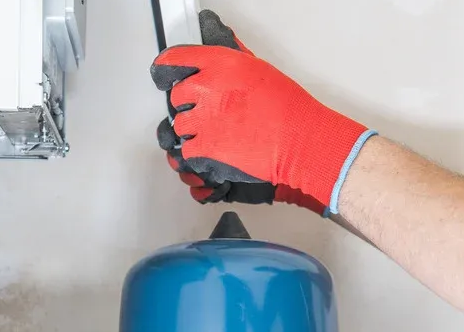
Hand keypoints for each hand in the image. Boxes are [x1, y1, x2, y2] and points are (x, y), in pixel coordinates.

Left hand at [150, 11, 371, 214]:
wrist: (299, 140)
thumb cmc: (288, 107)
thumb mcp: (259, 69)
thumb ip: (234, 60)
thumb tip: (224, 46)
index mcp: (221, 64)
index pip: (176, 59)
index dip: (167, 67)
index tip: (163, 73)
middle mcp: (207, 88)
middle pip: (177, 96)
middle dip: (189, 104)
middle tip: (208, 112)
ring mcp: (204, 119)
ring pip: (180, 125)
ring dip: (193, 131)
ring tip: (216, 133)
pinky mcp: (205, 146)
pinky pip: (187, 150)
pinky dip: (197, 153)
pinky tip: (215, 149)